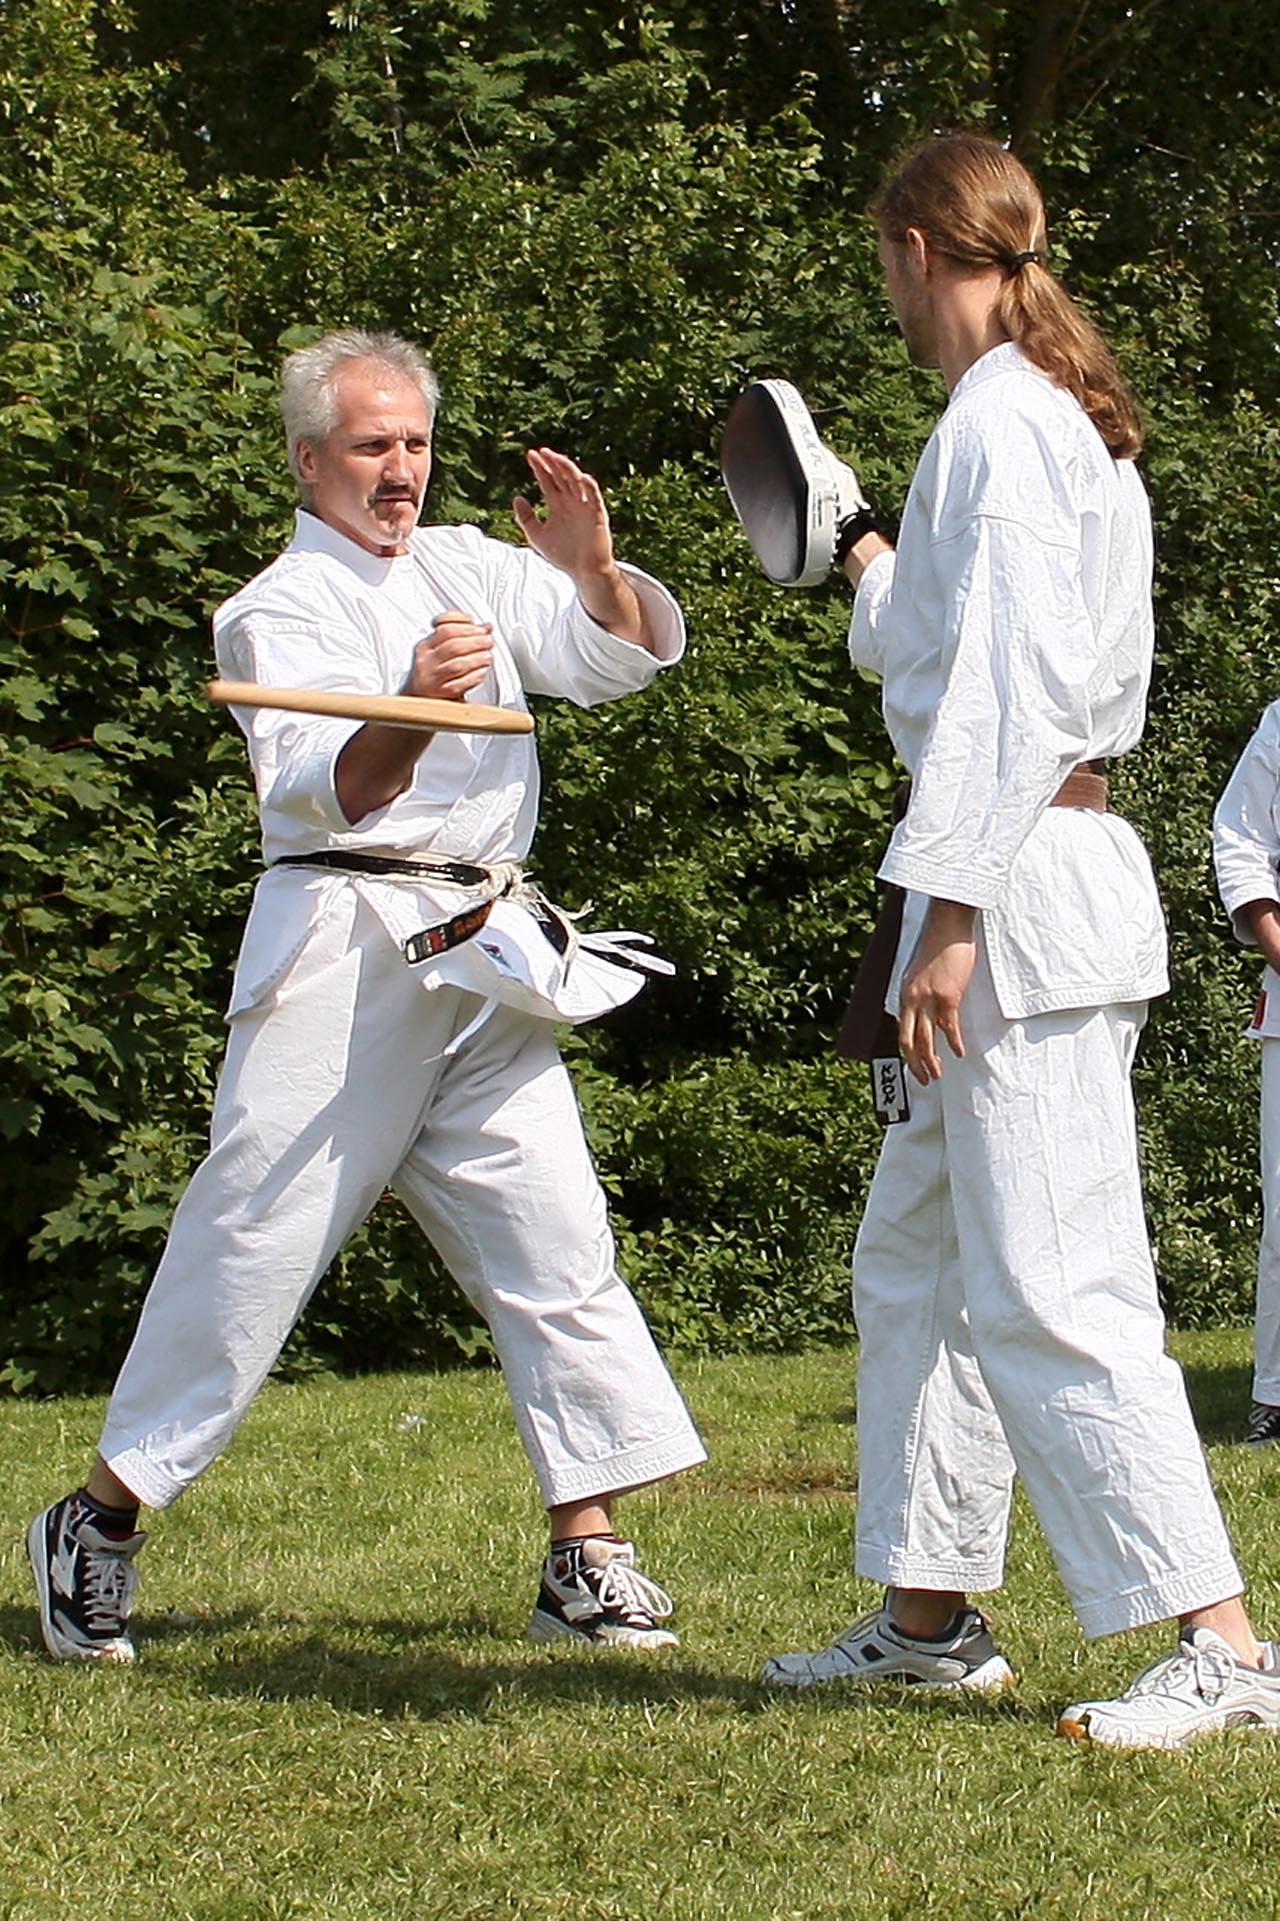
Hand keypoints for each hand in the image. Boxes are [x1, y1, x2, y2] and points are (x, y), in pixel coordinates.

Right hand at [406, 608, 493, 702]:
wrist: (422, 699)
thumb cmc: (435, 672)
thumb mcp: (441, 650)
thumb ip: (462, 635)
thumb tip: (486, 627)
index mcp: (426, 647)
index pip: (446, 629)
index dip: (467, 627)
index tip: (481, 628)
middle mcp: (426, 662)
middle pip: (454, 646)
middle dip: (476, 642)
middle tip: (488, 641)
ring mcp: (433, 679)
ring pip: (458, 665)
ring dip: (478, 658)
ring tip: (488, 656)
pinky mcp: (442, 695)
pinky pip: (461, 684)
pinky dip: (475, 676)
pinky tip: (482, 671)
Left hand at [513, 447, 614, 581]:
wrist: (583, 571)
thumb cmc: (562, 554)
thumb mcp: (537, 536)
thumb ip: (526, 518)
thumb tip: (517, 497)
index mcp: (557, 504)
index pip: (548, 480)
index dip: (539, 467)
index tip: (530, 455)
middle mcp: (571, 501)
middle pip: (561, 476)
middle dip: (552, 463)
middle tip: (542, 451)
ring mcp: (585, 506)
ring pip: (576, 482)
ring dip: (567, 469)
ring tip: (557, 458)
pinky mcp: (597, 515)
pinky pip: (595, 498)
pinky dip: (590, 488)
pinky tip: (582, 478)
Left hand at [897, 899, 976, 1084]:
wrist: (948, 925)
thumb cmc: (939, 946)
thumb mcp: (923, 972)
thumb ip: (922, 992)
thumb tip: (928, 1010)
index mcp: (905, 993)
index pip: (900, 1030)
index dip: (906, 1051)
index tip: (914, 1064)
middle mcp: (912, 998)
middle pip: (908, 1040)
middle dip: (915, 1063)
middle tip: (924, 1079)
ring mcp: (928, 998)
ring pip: (925, 1038)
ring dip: (931, 1060)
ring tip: (937, 1073)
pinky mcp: (947, 995)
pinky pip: (948, 1027)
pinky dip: (952, 1042)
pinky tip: (957, 1052)